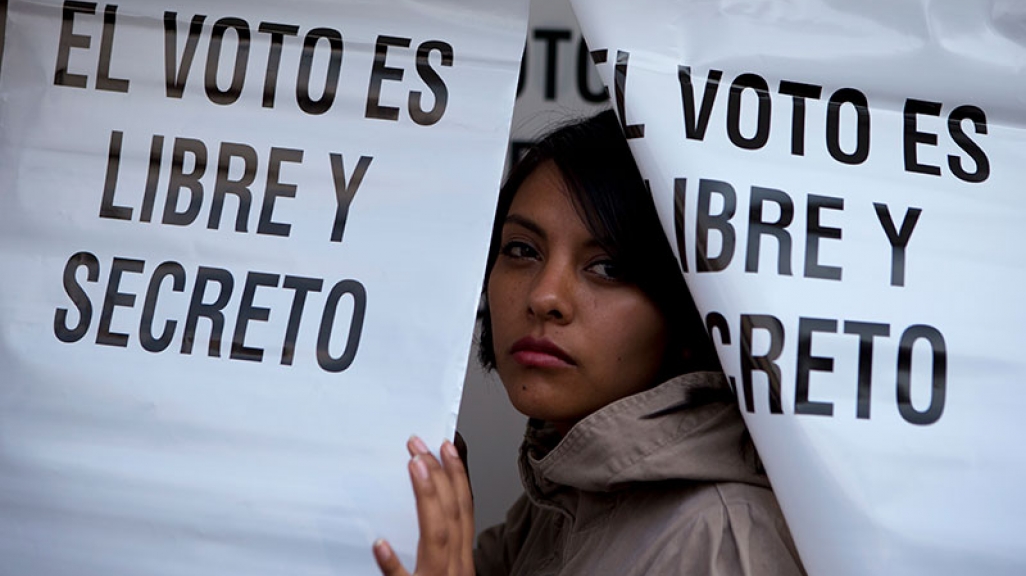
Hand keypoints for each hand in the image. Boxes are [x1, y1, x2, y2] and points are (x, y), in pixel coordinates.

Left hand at [373, 436, 474, 575]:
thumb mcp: (446, 572)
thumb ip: (437, 547)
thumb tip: (427, 512)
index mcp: (461, 561)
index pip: (463, 511)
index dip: (457, 477)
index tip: (447, 448)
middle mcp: (454, 568)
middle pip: (452, 514)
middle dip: (440, 474)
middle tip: (420, 446)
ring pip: (437, 535)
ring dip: (428, 497)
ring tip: (414, 467)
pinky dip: (392, 562)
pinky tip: (380, 543)